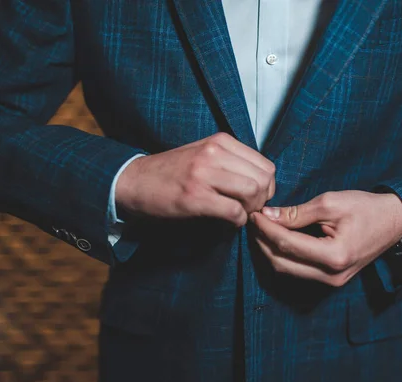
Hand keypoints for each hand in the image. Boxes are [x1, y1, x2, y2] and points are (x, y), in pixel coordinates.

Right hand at [115, 132, 275, 225]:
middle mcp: (214, 153)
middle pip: (263, 180)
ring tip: (238, 214)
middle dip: (261, 200)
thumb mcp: (205, 153)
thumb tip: (263, 182)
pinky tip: (227, 221)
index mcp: (221, 141)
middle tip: (248, 209)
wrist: (134, 181)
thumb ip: (232, 161)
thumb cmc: (173, 171)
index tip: (255, 197)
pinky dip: (236, 221)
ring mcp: (204, 174)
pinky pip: (234, 211)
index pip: (266, 165)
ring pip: (252, 193)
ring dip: (250, 210)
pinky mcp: (195, 196)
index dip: (266, 187)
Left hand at [249, 190, 401, 286]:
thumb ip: (297, 213)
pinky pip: (298, 271)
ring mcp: (331, 282)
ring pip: (286, 270)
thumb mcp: (330, 203)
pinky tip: (275, 240)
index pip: (287, 244)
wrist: (394, 222)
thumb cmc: (366, 208)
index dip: (266, 229)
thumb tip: (267, 215)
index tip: (254, 213)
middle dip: (263, 242)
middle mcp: (331, 275)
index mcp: (334, 256)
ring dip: (270, 251)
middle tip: (253, 221)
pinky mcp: (330, 280)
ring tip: (260, 229)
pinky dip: (283, 256)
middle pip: (282, 263)